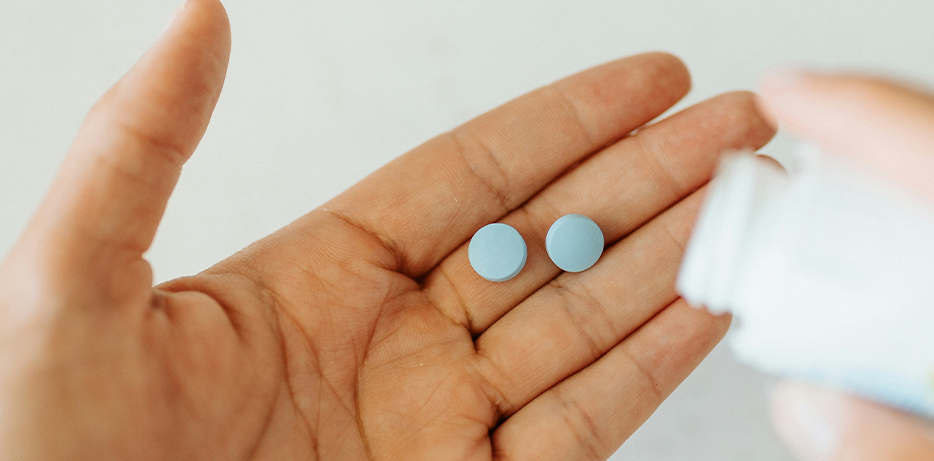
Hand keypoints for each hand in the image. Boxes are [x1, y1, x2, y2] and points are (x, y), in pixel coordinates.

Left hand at [0, 1, 774, 458]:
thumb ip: (141, 150)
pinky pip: (579, 427)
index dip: (570, 124)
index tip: (652, 79)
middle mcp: (397, 344)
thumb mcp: (69, 282)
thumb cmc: (39, 450)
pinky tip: (705, 309)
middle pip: (552, 241)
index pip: (475, 178)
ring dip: (670, 262)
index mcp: (319, 276)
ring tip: (748, 202)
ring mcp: (441, 424)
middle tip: (738, 126)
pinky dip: (648, 368)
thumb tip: (199, 20)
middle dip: (652, 179)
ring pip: (582, 326)